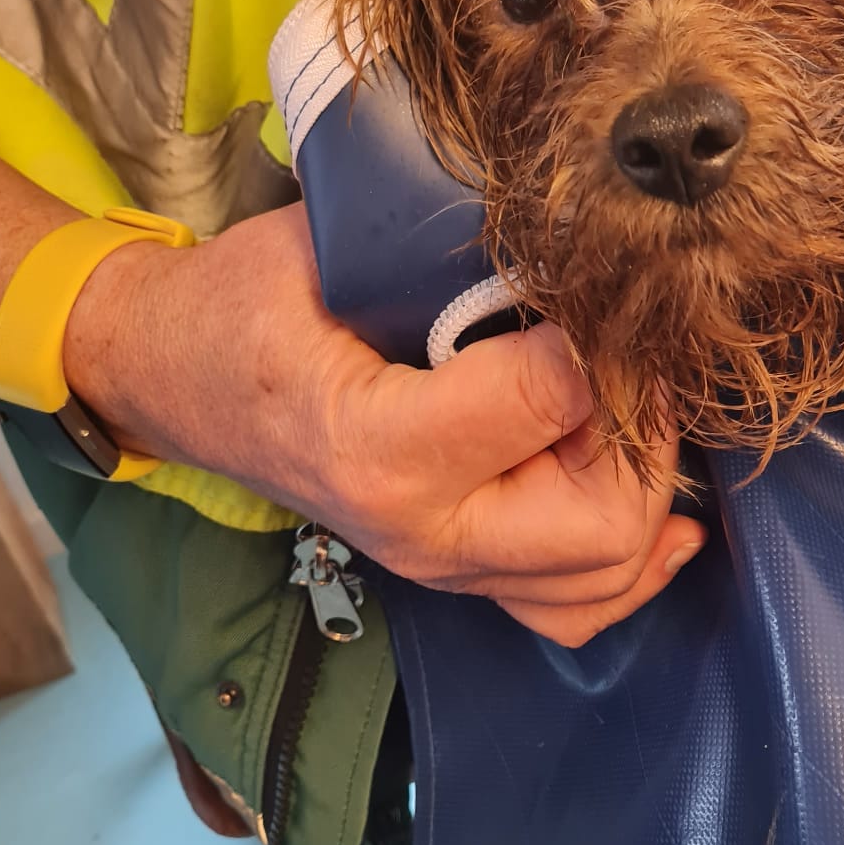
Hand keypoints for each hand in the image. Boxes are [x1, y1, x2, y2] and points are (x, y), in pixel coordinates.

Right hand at [62, 202, 704, 645]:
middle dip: (646, 425)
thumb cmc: (246, 300)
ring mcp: (443, 566)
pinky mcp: (460, 573)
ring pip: (607, 573)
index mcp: (383, 447)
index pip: (559, 395)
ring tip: (627, 408)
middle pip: (607, 518)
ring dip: (646, 485)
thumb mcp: (332, 246)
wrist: (174, 375)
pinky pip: (577, 607)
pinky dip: (635, 563)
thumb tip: (578, 237)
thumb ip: (452, 251)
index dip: (605, 330)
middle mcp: (422, 531)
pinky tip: (669, 512)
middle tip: (629, 352)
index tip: (605, 281)